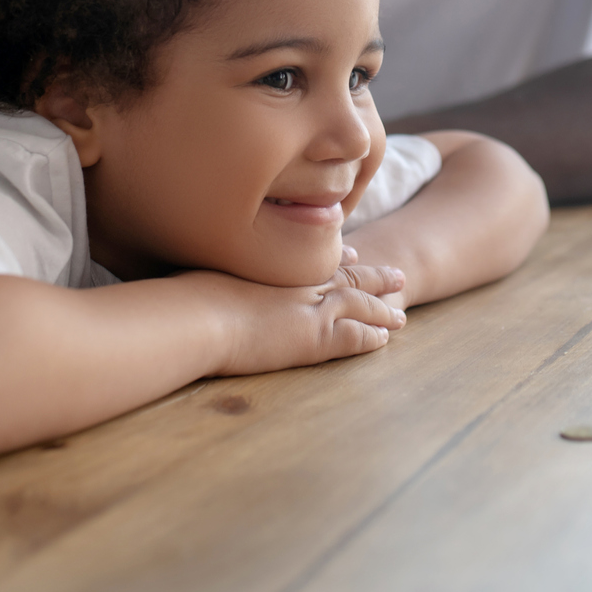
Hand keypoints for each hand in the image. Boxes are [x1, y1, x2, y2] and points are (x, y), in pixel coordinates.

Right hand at [187, 257, 407, 376]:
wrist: (198, 315)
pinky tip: (384, 340)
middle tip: (396, 275)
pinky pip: (353, 336)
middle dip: (373, 277)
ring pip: (360, 305)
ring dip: (382, 309)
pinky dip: (370, 337)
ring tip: (401, 313)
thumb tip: (201, 277)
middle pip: (347, 277)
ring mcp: (310, 308)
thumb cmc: (189, 295)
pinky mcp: (314, 337)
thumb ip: (217, 273)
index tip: (353, 251)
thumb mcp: (206, 271)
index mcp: (277, 266)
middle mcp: (299, 282)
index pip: (315, 258)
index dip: (338, 257)